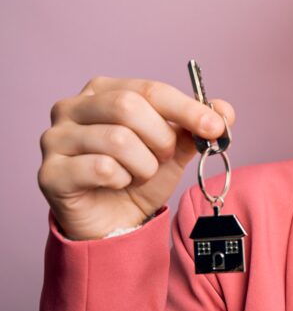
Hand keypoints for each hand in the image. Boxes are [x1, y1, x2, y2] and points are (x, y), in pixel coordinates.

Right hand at [38, 76, 235, 240]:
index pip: (150, 89)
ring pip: (117, 139)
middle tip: (165, 157)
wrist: (115, 222)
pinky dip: (122, 180)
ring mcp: (54, 139)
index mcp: (103, 91)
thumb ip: (197, 126)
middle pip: (128, 106)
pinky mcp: (49, 173)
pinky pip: (100, 168)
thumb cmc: (139, 176)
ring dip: (144, 164)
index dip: (188, 108)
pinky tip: (117, 184)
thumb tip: (226, 110)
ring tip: (140, 173)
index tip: (216, 127)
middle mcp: (72, 108)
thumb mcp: (175, 148)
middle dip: (160, 137)